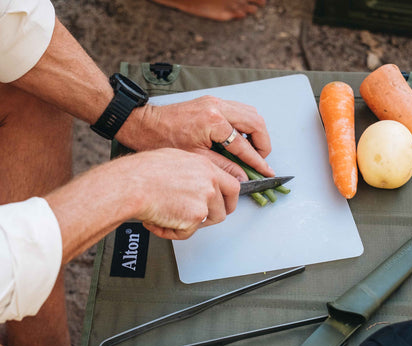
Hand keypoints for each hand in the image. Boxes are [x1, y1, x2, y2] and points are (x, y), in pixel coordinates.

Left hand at [117, 96, 273, 179]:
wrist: (144, 124)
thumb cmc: (162, 141)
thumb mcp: (195, 160)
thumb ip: (223, 167)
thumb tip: (242, 177)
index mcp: (213, 122)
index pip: (243, 144)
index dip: (257, 161)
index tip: (266, 172)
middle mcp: (217, 107)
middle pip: (255, 122)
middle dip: (262, 144)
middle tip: (260, 161)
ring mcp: (215, 102)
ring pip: (250, 114)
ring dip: (255, 134)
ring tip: (252, 152)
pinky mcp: (212, 102)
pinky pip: (239, 111)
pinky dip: (245, 126)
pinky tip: (240, 141)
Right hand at [122, 148, 240, 239]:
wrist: (132, 185)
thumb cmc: (143, 171)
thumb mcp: (174, 159)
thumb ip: (192, 172)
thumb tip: (194, 181)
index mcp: (206, 167)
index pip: (232, 186)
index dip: (228, 199)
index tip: (225, 205)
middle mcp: (209, 183)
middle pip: (225, 208)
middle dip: (214, 217)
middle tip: (199, 220)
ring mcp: (204, 201)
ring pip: (206, 222)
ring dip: (190, 224)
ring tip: (168, 216)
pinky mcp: (195, 217)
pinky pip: (187, 233)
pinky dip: (172, 232)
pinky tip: (158, 221)